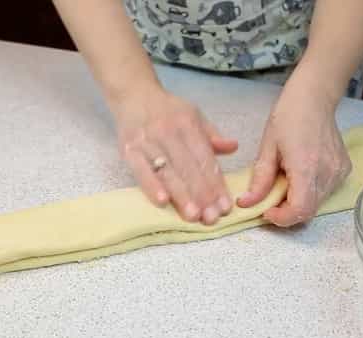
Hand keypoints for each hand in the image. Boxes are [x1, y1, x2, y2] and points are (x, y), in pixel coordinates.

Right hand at [113, 86, 237, 224]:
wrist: (132, 94)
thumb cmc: (167, 110)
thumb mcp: (193, 115)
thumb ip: (211, 135)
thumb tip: (234, 147)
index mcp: (188, 125)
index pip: (205, 158)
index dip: (216, 184)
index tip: (225, 206)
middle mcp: (169, 133)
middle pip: (188, 168)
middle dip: (202, 195)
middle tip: (211, 218)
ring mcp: (148, 142)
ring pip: (168, 173)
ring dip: (181, 196)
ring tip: (193, 216)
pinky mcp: (129, 150)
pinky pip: (141, 171)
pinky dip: (151, 186)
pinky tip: (163, 202)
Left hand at [237, 77, 351, 226]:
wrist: (314, 98)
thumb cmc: (287, 118)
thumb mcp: (267, 148)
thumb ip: (259, 180)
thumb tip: (246, 203)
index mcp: (306, 167)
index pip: (300, 210)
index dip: (282, 218)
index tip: (266, 211)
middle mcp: (327, 173)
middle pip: (308, 211)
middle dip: (287, 212)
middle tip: (271, 198)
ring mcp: (339, 172)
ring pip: (317, 203)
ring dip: (298, 202)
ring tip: (285, 182)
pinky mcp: (344, 170)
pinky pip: (325, 192)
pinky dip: (310, 192)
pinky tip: (300, 175)